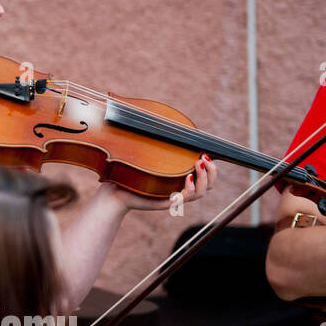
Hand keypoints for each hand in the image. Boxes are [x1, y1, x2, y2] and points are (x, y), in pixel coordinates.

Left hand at [102, 154, 218, 211]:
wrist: (112, 191)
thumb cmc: (126, 170)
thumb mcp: (146, 153)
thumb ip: (159, 143)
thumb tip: (168, 122)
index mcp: (179, 178)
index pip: (206, 175)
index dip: (212, 166)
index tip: (205, 153)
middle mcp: (179, 188)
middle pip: (209, 185)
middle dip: (212, 171)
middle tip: (204, 159)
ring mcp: (173, 196)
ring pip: (201, 193)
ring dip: (204, 178)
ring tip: (197, 164)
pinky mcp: (166, 203)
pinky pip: (185, 198)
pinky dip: (190, 188)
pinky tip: (188, 177)